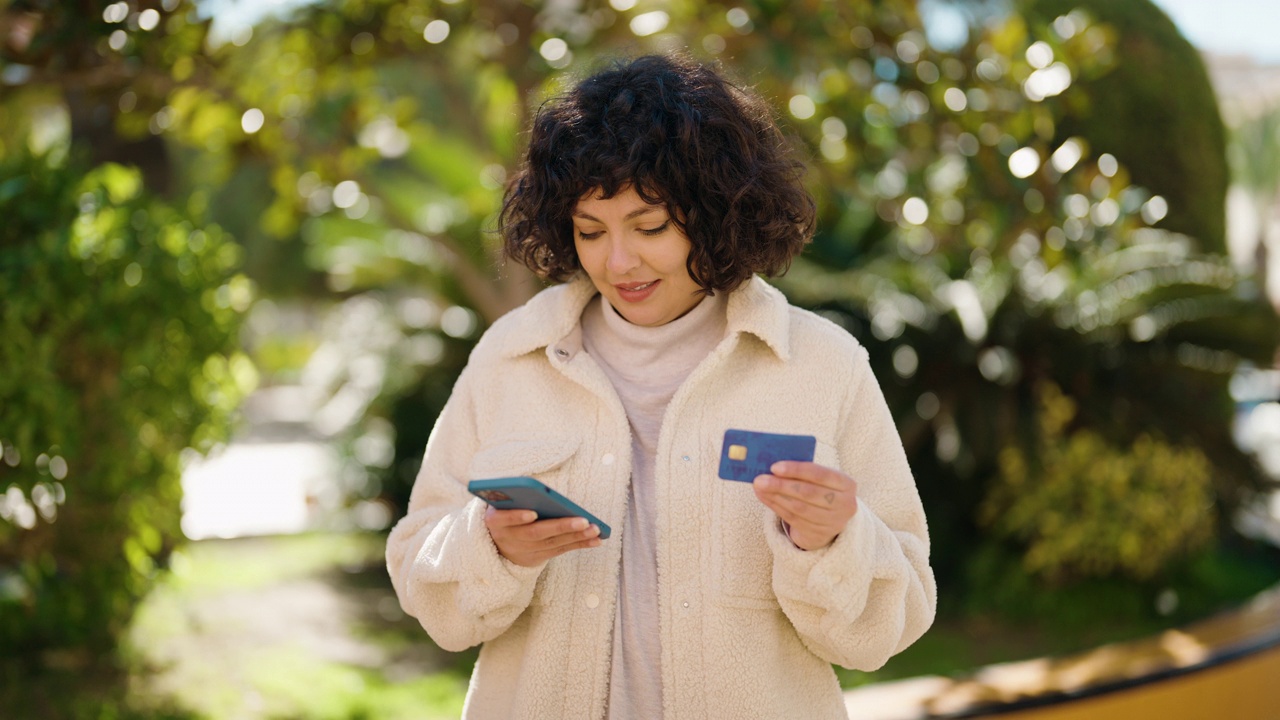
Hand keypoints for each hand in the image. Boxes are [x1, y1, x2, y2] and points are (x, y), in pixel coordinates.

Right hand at [483, 506, 602, 566]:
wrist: (496, 545)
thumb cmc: (505, 514)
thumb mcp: (500, 505)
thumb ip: (514, 497)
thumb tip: (540, 489)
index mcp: (495, 521)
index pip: (504, 519)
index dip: (517, 517)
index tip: (532, 513)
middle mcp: (509, 538)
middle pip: (536, 533)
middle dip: (561, 527)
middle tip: (582, 521)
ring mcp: (524, 551)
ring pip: (553, 543)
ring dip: (576, 536)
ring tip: (595, 528)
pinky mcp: (537, 558)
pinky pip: (560, 550)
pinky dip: (579, 544)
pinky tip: (596, 539)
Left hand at [753, 461, 857, 550]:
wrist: (830, 518)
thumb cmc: (821, 489)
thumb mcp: (820, 479)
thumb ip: (802, 472)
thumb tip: (772, 467)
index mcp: (847, 484)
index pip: (820, 474)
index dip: (796, 470)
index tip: (774, 467)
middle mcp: (845, 504)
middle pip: (808, 493)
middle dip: (781, 485)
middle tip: (759, 479)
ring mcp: (833, 522)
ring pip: (799, 508)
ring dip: (775, 496)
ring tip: (759, 487)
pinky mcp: (819, 535)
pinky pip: (793, 519)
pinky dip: (776, 507)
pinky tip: (765, 497)